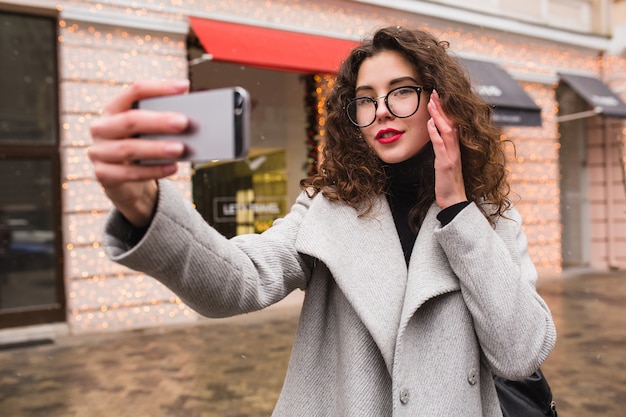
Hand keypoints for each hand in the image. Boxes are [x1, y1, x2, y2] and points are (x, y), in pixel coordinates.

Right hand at [88, 80, 189, 226]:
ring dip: (157, 148)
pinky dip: (153, 171)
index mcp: (114, 108)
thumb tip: (192, 119)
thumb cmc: (142, 148)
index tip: (184, 86)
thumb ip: (164, 123)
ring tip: (180, 149)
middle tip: (183, 123)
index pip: (135, 91)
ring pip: (129, 149)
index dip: (159, 88)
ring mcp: (99, 151)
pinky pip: (129, 173)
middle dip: (158, 121)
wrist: (124, 181)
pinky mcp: (103, 174)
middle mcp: (102, 127)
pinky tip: (173, 167)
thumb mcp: (149, 132)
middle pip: (130, 120)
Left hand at [426, 89, 467, 208]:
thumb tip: (434, 132)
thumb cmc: (448, 183)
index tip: (438, 97)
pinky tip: (430, 124)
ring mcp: (452, 155)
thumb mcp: (445, 162)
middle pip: (451, 123)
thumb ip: (441, 147)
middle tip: (434, 92)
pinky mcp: (446, 164)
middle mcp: (455, 149)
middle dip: (442, 107)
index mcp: (455, 148)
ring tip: (431, 103)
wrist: (454, 200)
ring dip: (439, 116)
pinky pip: (441, 146)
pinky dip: (435, 133)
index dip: (445, 110)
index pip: (452, 124)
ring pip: (447, 130)